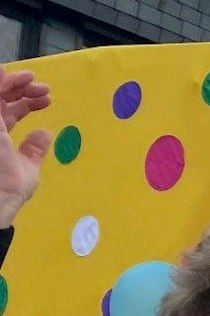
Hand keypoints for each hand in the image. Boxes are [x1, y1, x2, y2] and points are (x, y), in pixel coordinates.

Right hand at [0, 65, 52, 229]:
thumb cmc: (9, 189)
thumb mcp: (27, 167)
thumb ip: (33, 150)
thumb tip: (44, 134)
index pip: (9, 113)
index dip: (27, 103)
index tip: (47, 99)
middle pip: (1, 99)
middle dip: (22, 89)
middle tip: (43, 88)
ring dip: (13, 82)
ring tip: (32, 80)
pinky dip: (3, 82)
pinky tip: (14, 76)